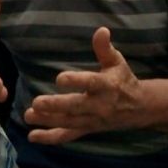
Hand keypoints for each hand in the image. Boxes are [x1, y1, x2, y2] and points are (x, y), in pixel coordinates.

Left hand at [24, 27, 141, 144]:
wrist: (139, 108)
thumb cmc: (123, 80)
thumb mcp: (116, 62)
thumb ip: (105, 48)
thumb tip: (101, 30)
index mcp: (107, 86)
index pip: (91, 83)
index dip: (76, 81)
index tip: (59, 78)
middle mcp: (99, 105)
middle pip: (75, 107)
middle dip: (56, 106)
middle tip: (36, 102)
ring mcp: (92, 120)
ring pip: (68, 122)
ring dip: (48, 120)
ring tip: (28, 115)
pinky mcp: (87, 129)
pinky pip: (68, 136)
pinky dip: (50, 138)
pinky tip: (32, 136)